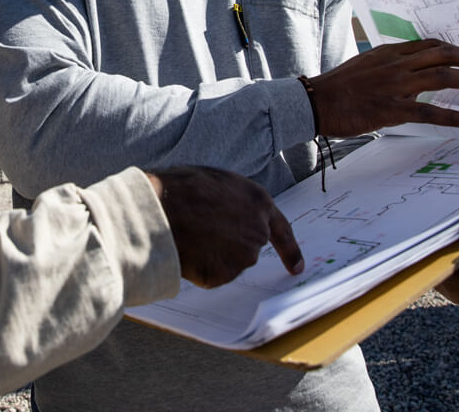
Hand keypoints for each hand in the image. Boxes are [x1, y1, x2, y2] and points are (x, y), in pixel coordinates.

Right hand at [145, 166, 303, 288]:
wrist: (161, 210)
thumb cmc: (182, 188)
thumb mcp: (215, 182)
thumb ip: (232, 201)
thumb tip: (226, 212)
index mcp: (258, 202)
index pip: (282, 231)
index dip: (289, 250)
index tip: (297, 267)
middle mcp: (257, 230)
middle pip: (248, 246)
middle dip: (230, 244)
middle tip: (202, 232)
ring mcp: (242, 256)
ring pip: (228, 262)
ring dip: (213, 255)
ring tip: (189, 235)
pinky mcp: (224, 274)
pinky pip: (212, 275)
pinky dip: (200, 269)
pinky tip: (187, 251)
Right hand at [307, 39, 458, 136]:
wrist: (314, 101)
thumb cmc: (338, 87)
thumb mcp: (366, 65)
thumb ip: (390, 65)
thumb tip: (410, 69)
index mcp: (391, 52)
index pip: (433, 45)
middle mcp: (397, 64)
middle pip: (446, 55)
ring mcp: (395, 85)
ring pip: (443, 77)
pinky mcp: (391, 109)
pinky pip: (429, 110)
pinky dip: (453, 115)